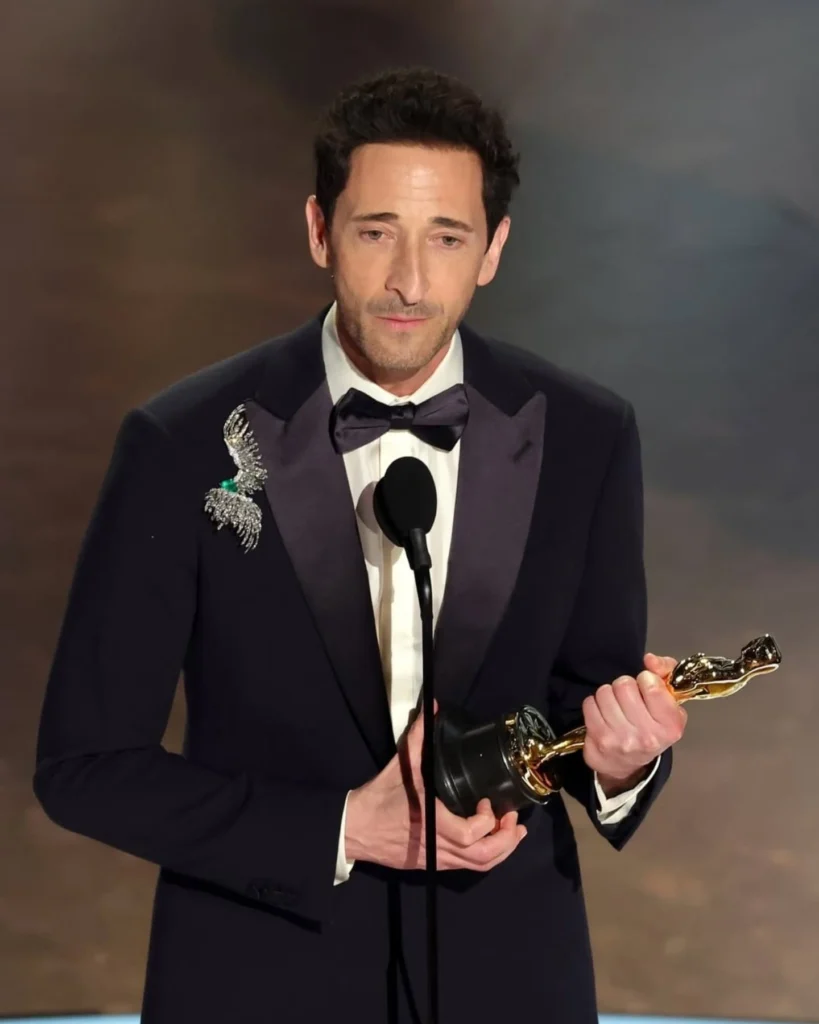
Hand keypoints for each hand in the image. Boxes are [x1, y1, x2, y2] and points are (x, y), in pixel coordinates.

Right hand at [344, 699, 526, 870]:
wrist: (353, 829)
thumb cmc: (378, 798)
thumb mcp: (401, 765)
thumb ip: (418, 737)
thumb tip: (432, 707)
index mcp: (433, 824)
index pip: (471, 834)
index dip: (488, 821)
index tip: (488, 802)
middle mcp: (437, 847)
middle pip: (483, 857)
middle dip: (505, 841)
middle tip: (515, 821)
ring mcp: (435, 860)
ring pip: (477, 867)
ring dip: (499, 851)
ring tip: (511, 833)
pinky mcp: (430, 866)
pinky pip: (465, 868)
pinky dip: (483, 857)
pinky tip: (488, 842)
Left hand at [582, 653, 686, 790]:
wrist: (627, 766)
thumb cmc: (651, 728)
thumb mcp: (669, 705)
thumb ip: (666, 673)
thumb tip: (650, 659)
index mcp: (670, 725)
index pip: (651, 684)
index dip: (645, 679)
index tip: (645, 688)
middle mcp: (648, 735)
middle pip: (624, 685)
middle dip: (624, 686)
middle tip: (628, 699)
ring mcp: (622, 739)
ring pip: (605, 692)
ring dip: (608, 695)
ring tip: (615, 706)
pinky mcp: (599, 740)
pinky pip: (590, 703)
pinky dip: (594, 705)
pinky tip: (603, 714)